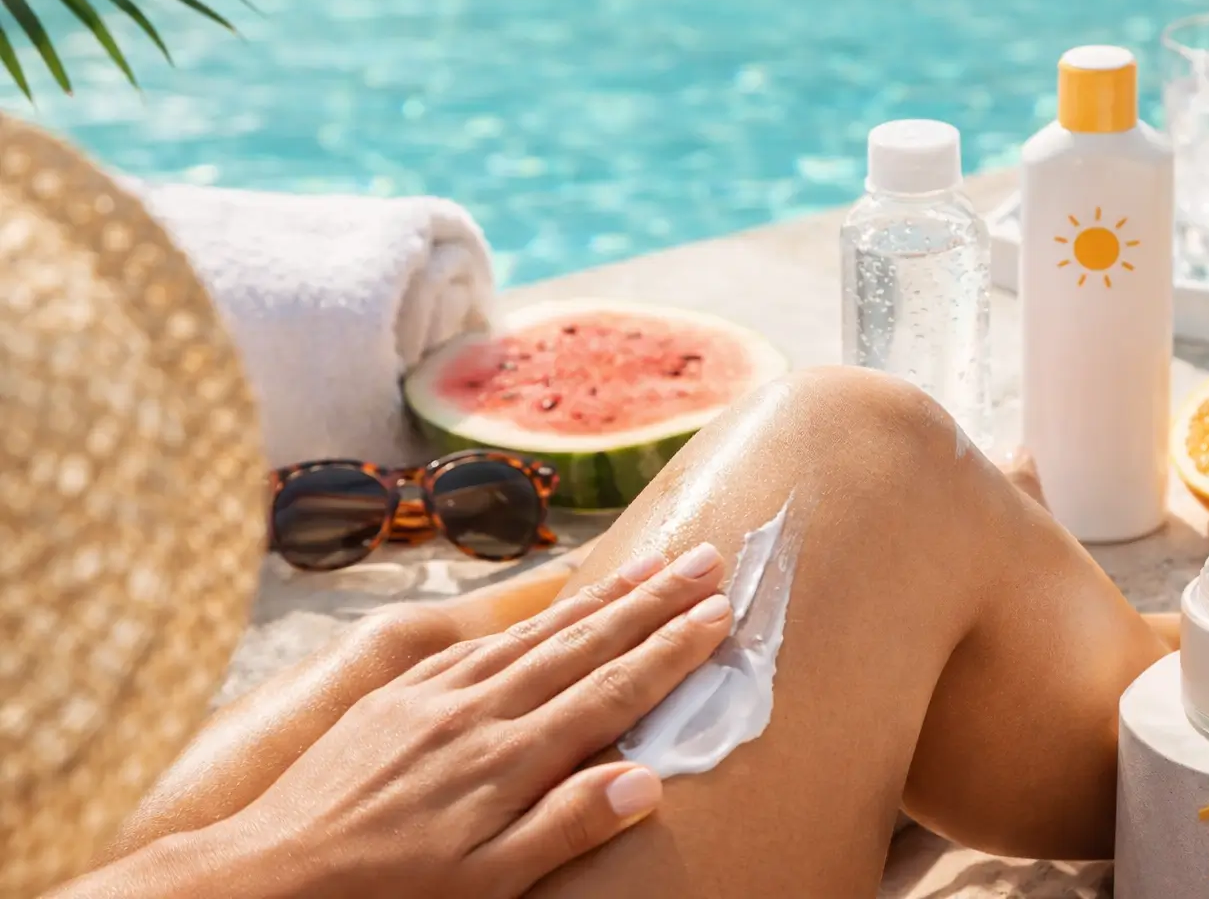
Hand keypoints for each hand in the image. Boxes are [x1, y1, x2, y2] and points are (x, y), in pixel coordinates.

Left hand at [234, 542, 731, 897]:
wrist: (273, 871)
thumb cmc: (385, 891)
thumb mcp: (485, 882)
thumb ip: (565, 825)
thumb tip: (646, 780)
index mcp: (510, 758)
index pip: (612, 691)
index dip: (670, 650)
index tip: (717, 613)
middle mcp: (481, 708)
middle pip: (584, 643)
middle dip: (652, 601)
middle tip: (704, 560)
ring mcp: (438, 690)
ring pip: (537, 630)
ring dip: (599, 595)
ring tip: (647, 566)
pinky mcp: (401, 687)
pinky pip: (478, 637)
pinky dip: (527, 614)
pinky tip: (548, 604)